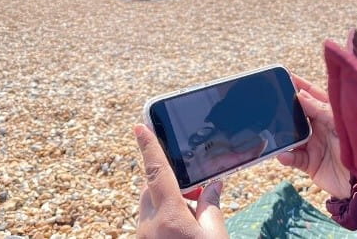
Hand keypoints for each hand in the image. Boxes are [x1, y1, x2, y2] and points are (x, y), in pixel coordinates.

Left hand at [134, 124, 228, 238]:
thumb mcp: (216, 237)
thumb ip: (212, 208)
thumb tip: (212, 187)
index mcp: (169, 218)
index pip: (157, 173)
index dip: (149, 147)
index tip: (140, 127)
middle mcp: (149, 227)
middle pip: (151, 190)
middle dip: (170, 184)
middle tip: (196, 195)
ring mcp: (143, 237)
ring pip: (150, 207)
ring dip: (168, 204)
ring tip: (193, 220)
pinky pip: (150, 223)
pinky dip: (164, 219)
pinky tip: (182, 231)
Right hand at [276, 75, 350, 198]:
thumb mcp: (339, 124)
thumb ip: (320, 109)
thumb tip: (300, 94)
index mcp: (329, 114)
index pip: (312, 95)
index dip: (299, 85)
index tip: (284, 76)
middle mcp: (319, 127)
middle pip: (298, 114)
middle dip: (285, 109)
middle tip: (271, 102)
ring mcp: (313, 145)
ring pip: (291, 136)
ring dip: (282, 135)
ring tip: (274, 130)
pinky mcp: (309, 163)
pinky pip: (293, 158)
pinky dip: (286, 156)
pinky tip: (283, 154)